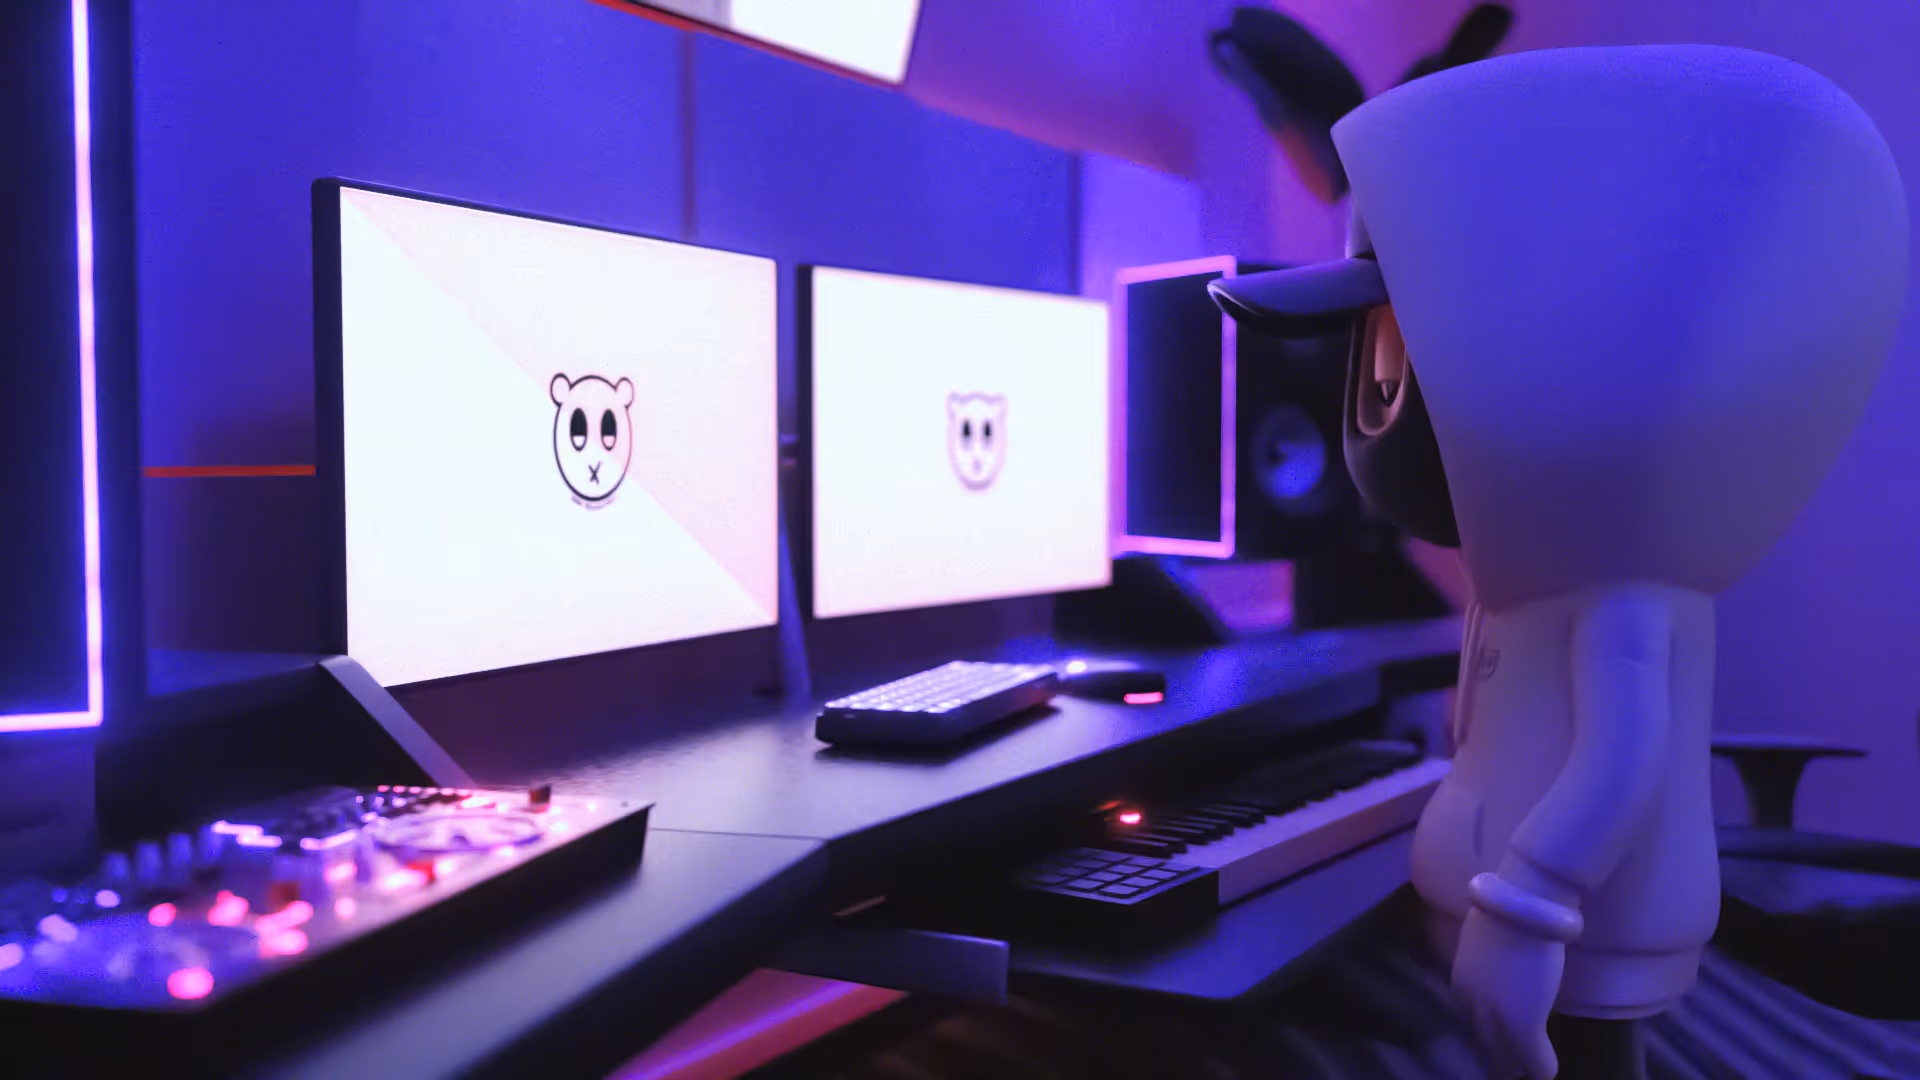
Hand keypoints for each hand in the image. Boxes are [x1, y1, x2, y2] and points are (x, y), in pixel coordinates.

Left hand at [1452, 906, 1564, 1078]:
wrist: (1523, 907)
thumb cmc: (1506, 910)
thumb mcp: (1482, 939)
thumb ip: (1483, 962)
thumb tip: (1497, 964)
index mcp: (1461, 982)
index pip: (1467, 1017)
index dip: (1484, 1026)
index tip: (1493, 1034)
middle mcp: (1471, 1005)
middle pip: (1481, 1040)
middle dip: (1493, 1053)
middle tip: (1505, 1064)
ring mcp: (1496, 1017)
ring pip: (1503, 1052)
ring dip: (1514, 1063)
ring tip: (1523, 1071)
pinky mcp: (1523, 1025)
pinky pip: (1533, 1056)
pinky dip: (1541, 1066)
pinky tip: (1546, 1073)